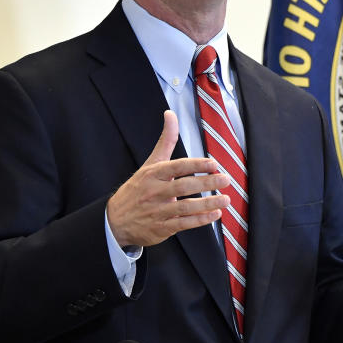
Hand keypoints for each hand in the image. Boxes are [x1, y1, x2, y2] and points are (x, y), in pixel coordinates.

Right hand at [107, 110, 229, 246]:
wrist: (115, 220)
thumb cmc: (138, 188)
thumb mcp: (150, 163)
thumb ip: (165, 140)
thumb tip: (170, 114)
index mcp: (153, 174)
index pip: (177, 167)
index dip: (196, 165)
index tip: (214, 164)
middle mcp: (154, 191)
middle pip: (183, 186)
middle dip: (207, 183)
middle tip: (226, 179)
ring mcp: (157, 210)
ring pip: (185, 206)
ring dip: (208, 203)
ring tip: (226, 199)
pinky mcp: (161, 228)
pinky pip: (183, 223)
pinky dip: (200, 220)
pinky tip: (215, 215)